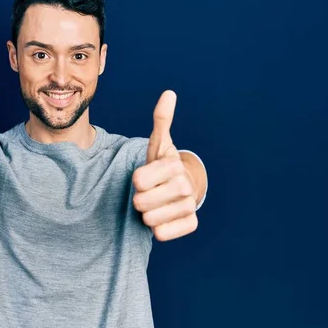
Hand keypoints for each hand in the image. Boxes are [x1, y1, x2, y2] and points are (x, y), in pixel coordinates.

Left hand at [132, 90, 198, 240]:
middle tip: (149, 193)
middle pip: (141, 202)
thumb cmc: (162, 167)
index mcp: (173, 165)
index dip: (136, 181)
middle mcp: (185, 186)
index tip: (146, 177)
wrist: (179, 191)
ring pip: (149, 220)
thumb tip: (169, 94)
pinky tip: (163, 218)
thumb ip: (161, 121)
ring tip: (156, 204)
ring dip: (147, 214)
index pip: (138, 181)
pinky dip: (157, 229)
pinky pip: (162, 234)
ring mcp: (189, 206)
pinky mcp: (191, 225)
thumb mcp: (158, 144)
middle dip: (139, 199)